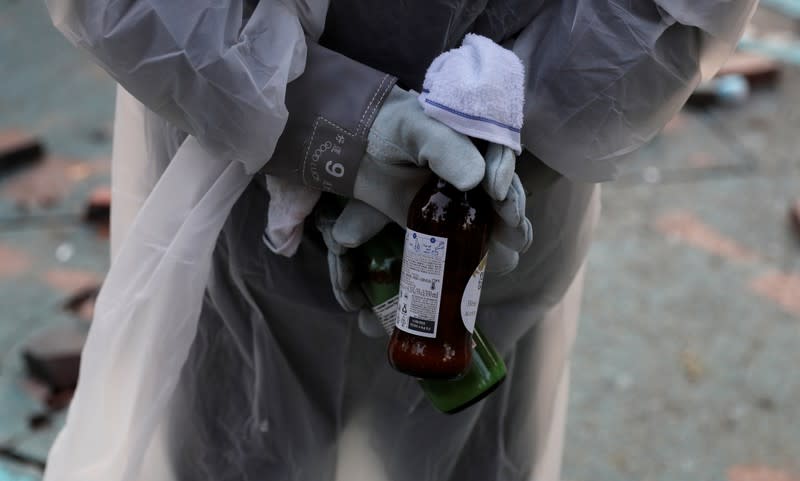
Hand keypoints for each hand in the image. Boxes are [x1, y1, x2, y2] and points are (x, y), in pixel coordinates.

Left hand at [352, 86, 532, 271]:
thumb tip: (474, 180)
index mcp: (474, 135)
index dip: (504, 171)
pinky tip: (500, 260)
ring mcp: (464, 194)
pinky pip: (472, 234)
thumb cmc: (389, 130)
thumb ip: (443, 147)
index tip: (498, 191)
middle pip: (505, 185)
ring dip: (509, 229)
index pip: (501, 151)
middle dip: (513, 206)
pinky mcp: (449, 219)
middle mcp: (477, 165)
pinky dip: (487, 247)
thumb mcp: (415, 129)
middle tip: (513, 224)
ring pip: (496, 212)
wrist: (356, 151)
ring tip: (515, 243)